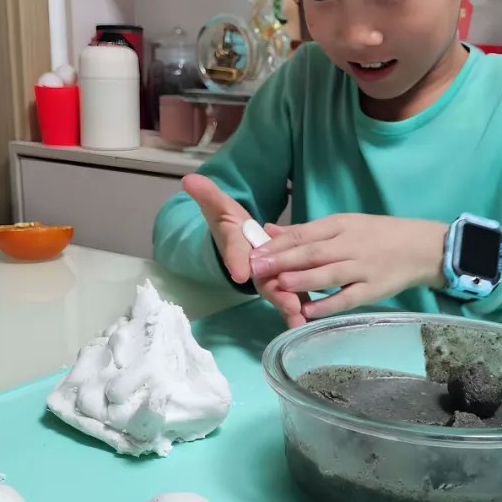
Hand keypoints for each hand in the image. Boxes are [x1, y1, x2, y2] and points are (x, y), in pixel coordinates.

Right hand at [182, 173, 308, 327]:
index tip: (240, 272)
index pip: (234, 254)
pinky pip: (293, 296)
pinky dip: (302, 309)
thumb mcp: (218, 206)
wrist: (239, 238)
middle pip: (262, 281)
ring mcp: (267, 278)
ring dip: (290, 306)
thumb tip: (189, 179)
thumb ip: (208, 195)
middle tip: (288, 304)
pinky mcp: (283, 283)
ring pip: (279, 293)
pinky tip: (312, 321)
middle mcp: (251, 269)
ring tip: (301, 320)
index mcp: (236, 248)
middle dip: (275, 293)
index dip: (236, 261)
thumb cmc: (229, 222)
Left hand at [249, 214, 448, 318]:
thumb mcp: (344, 224)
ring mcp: (363, 268)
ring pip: (330, 273)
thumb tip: (270, 230)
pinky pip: (349, 298)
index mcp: (342, 225)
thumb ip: (306, 231)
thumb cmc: (379, 235)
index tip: (254, 252)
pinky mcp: (374, 290)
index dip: (279, 243)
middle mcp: (351, 245)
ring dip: (303, 279)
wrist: (423, 248)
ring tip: (279, 284)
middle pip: (314, 252)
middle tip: (257, 268)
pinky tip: (309, 310)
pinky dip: (329, 304)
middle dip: (283, 260)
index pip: (306, 233)